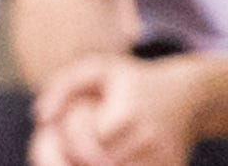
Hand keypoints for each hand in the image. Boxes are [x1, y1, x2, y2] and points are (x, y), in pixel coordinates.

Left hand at [33, 55, 203, 165]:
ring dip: (102, 164)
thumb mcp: (98, 70)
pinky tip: (111, 158)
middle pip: (104, 164)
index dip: (73, 146)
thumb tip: (41, 118)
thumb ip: (63, 87)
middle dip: (82, 160)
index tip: (63, 140)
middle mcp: (149, 138)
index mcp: (127, 112)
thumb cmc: (132, 81)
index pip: (90, 144)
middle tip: (71, 154)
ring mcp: (164, 157)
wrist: (186, 96)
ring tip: (91, 155)